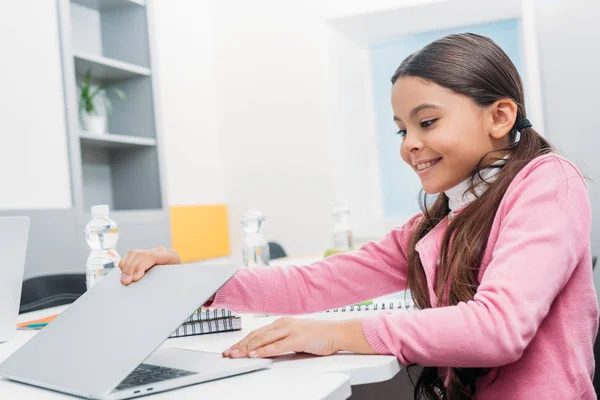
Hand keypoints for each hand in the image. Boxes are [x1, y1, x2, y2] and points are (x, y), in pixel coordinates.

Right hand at [119, 246, 180, 284]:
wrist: (183, 277)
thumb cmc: (179, 281)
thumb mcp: (175, 281)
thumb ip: (166, 281)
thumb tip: (155, 289)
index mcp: (171, 256)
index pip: (151, 257)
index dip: (140, 266)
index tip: (134, 278)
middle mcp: (161, 251)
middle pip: (140, 255)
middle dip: (130, 269)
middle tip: (125, 282)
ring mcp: (152, 252)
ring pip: (134, 253)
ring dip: (126, 267)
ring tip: (123, 280)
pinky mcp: (145, 255)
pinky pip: (131, 256)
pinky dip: (125, 264)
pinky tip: (123, 273)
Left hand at [222, 317, 375, 358]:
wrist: (337, 332)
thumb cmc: (318, 335)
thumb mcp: (295, 336)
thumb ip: (281, 340)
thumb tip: (265, 349)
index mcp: (281, 323)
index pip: (257, 333)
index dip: (242, 341)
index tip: (231, 349)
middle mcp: (283, 324)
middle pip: (256, 336)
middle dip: (240, 345)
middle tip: (228, 353)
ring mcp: (290, 330)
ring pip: (264, 340)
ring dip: (248, 348)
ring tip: (236, 354)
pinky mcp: (298, 339)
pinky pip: (277, 346)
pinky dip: (264, 351)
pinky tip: (255, 355)